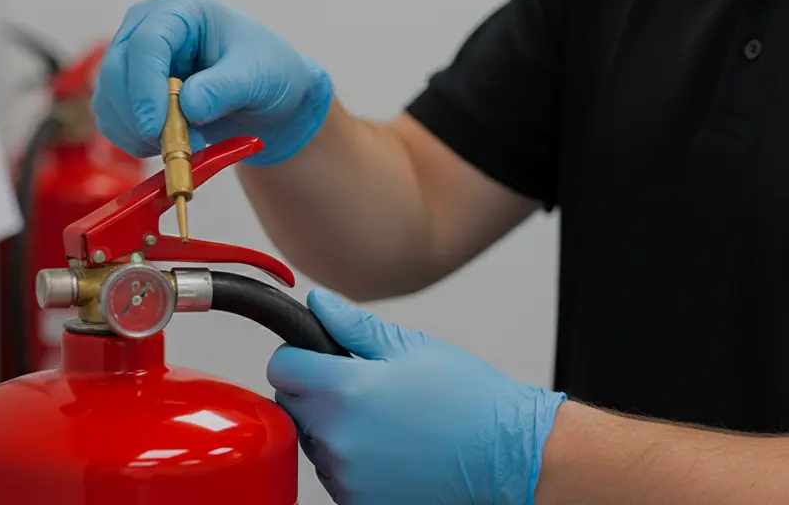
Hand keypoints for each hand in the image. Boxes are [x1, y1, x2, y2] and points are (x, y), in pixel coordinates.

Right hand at [92, 0, 333, 165]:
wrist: (270, 100)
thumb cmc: (269, 73)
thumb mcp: (259, 77)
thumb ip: (225, 89)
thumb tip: (189, 105)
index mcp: (181, 8)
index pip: (146, 43)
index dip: (145, 88)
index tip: (156, 128)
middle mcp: (148, 25)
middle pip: (116, 69)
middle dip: (138, 115)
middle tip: (171, 147)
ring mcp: (133, 58)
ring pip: (108, 97)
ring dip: (134, 132)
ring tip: (182, 148)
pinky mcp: (129, 90)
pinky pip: (112, 119)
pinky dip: (132, 141)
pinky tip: (166, 147)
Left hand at [267, 288, 565, 503]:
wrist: (506, 455)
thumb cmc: (466, 400)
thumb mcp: (410, 347)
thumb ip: (353, 325)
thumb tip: (319, 304)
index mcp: (344, 391)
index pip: (282, 368)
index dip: (297, 356)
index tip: (317, 356)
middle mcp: (337, 438)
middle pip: (292, 405)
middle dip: (315, 390)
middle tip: (361, 385)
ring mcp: (346, 476)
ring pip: (313, 440)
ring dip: (334, 426)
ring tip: (384, 419)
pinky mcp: (358, 502)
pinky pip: (335, 472)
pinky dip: (351, 458)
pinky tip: (389, 447)